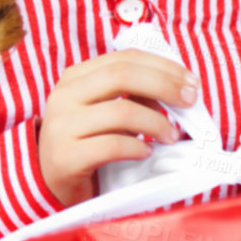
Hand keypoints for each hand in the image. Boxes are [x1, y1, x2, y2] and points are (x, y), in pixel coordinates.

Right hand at [37, 49, 201, 207]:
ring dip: (156, 122)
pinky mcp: (65, 157)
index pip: (124, 58)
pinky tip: (146, 153)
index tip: (190, 81)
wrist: (49, 183)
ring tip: (171, 136)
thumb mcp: (105, 113)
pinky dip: (137, 148)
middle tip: (191, 101)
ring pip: (120, 111)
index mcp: (75, 78)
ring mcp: (62, 126)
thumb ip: (132, 96)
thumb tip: (173, 91)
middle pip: (121, 75)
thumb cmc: (86, 144)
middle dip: (164, 85)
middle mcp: (64, 96)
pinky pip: (111, 146)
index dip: (162, 66)